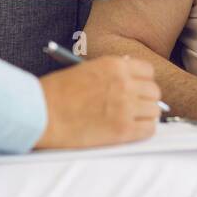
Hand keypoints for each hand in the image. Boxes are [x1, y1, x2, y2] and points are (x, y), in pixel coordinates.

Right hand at [35, 55, 160, 148]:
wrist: (42, 113)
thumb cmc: (56, 93)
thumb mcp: (86, 70)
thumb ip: (110, 74)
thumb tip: (129, 79)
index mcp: (114, 66)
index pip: (148, 71)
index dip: (143, 81)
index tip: (138, 88)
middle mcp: (124, 83)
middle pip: (154, 91)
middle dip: (146, 99)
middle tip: (136, 107)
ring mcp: (126, 107)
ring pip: (155, 111)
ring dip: (146, 115)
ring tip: (132, 120)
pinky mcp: (123, 130)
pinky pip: (149, 129)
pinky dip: (144, 130)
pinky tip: (132, 130)